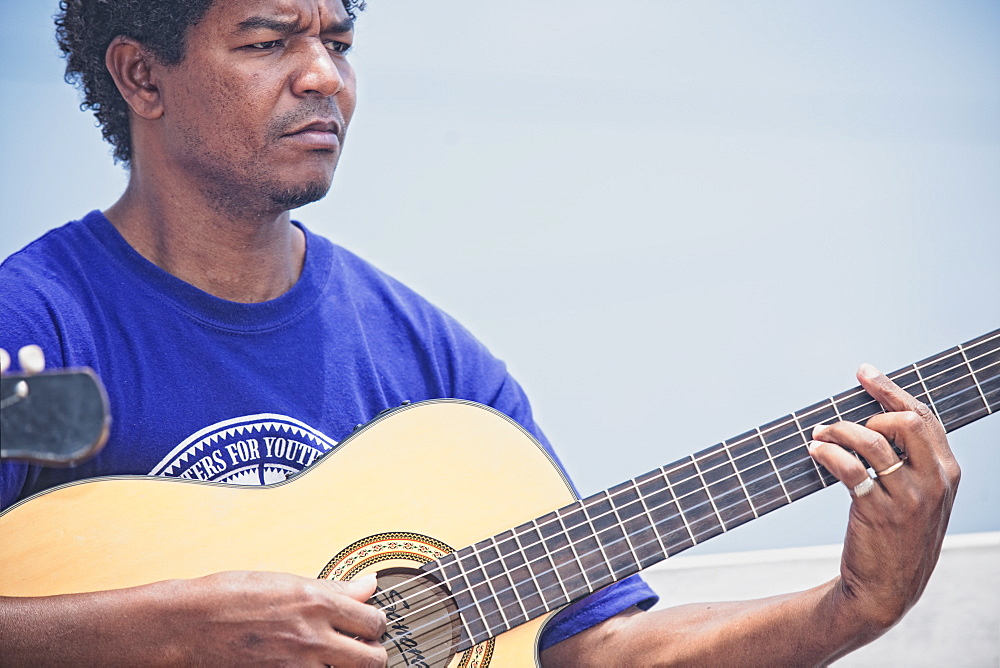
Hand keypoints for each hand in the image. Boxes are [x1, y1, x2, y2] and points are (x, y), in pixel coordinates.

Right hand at [159, 571, 386, 665]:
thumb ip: (333, 588)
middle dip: (370, 655)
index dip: (373, 625)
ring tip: (334, 662)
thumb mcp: (285, 582)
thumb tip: (367, 586)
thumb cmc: (227, 597)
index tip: (366, 627)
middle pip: (372, 659)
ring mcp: (296, 667)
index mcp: (317, 603)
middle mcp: (312, 637)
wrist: (185, 626)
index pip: (373, 621)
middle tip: (359, 651)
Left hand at [808, 363, 960, 632]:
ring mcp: (907, 498)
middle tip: (839, 418)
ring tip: (818, 434)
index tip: (864, 373)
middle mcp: (933, 482)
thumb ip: (912, 462)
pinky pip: (850, 467)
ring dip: (838, 430)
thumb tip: (880, 417)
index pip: (924, 417)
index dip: (891, 390)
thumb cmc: (898, 537)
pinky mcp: (877, 511)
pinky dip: (828, 452)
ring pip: (872, 441)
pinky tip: (815, 450)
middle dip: (869, 407)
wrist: (886, 589)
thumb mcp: (919, 498)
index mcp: (947, 473)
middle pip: (906, 421)